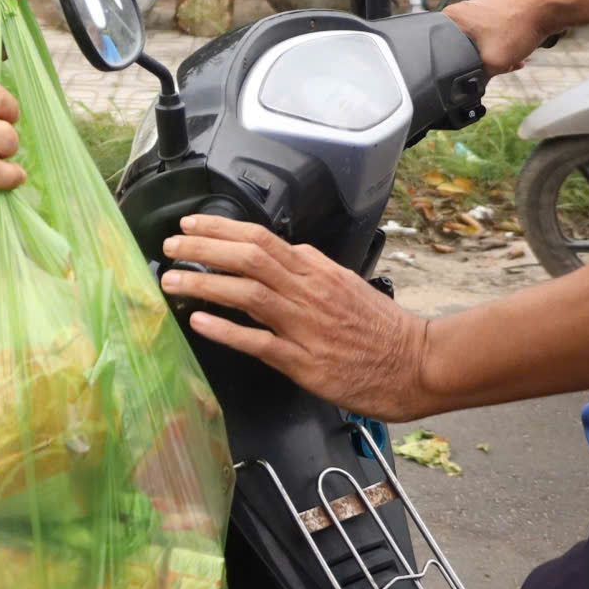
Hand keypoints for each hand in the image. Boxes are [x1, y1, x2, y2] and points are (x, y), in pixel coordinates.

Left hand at [160, 215, 433, 419]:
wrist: (417, 363)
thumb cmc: (381, 328)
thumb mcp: (345, 283)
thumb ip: (310, 270)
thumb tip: (280, 254)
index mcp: (316, 270)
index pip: (261, 237)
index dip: (220, 228)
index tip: (191, 225)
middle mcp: (308, 291)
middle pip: (247, 256)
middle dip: (203, 248)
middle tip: (170, 245)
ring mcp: (305, 325)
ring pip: (247, 292)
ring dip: (204, 283)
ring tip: (172, 280)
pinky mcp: (304, 361)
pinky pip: (258, 341)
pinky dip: (225, 330)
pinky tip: (199, 323)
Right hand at [445, 0, 558, 74]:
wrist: (547, 8)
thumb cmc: (518, 26)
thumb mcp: (493, 62)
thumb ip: (477, 78)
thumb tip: (472, 87)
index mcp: (450, 19)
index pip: (443, 53)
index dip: (460, 68)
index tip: (479, 73)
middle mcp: (461, 12)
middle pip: (463, 51)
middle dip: (483, 63)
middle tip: (499, 65)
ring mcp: (477, 12)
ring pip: (480, 46)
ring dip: (496, 58)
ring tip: (512, 59)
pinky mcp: (493, 14)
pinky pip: (491, 39)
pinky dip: (503, 49)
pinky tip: (517, 56)